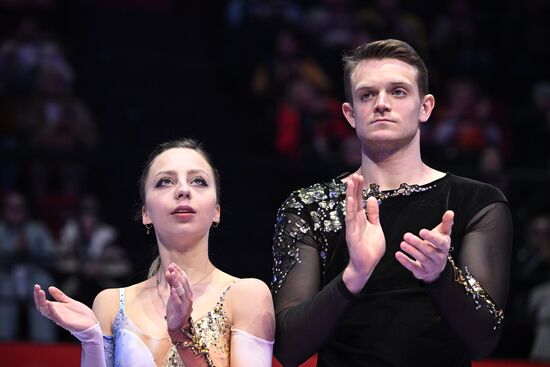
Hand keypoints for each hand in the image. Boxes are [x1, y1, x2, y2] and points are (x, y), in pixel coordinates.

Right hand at [33, 284, 97, 331]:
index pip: (42, 302)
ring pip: (46, 311)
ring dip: (42, 302)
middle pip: (41, 306)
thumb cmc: (80, 314)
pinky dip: (52, 310)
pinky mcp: (65, 322)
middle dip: (38, 297)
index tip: (37, 286)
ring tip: (41, 292)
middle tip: (36, 287)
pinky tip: (50, 303)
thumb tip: (50, 288)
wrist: (91, 323)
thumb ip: (60, 296)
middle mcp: (55, 314)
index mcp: (55, 309)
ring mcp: (59, 318)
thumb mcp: (69, 302)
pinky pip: (56, 317)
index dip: (38, 295)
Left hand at [165, 263, 192, 331]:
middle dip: (177, 274)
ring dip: (176, 282)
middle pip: (183, 284)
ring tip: (171, 274)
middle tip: (171, 267)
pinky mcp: (181, 311)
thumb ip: (172, 285)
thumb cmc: (175, 310)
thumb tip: (169, 272)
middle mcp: (188, 297)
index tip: (173, 265)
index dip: (179, 272)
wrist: (177, 326)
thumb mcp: (173, 296)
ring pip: (181, 291)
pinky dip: (176, 296)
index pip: (184, 280)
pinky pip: (179, 302)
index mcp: (188, 293)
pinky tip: (173, 290)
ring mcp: (186, 304)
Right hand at [343, 174, 385, 293]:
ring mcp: (352, 227)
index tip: (360, 177)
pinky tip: (350, 200)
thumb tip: (372, 198)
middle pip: (354, 201)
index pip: (360, 201)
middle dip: (355, 188)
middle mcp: (355, 221)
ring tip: (350, 183)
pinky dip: (350, 210)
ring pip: (351, 208)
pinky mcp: (352, 234)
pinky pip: (350, 220)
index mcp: (361, 219)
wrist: (366, 265)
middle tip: (355, 175)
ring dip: (350, 195)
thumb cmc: (370, 248)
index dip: (360, 189)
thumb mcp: (376, 227)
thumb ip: (373, 214)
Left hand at [395, 210, 453, 282]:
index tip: (421, 231)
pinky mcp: (422, 272)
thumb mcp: (443, 234)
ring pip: (421, 259)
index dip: (431, 237)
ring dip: (411, 251)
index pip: (439, 242)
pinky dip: (405, 261)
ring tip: (403, 244)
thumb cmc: (438, 246)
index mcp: (444, 246)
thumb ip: (446, 223)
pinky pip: (413, 267)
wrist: (436, 266)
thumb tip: (450, 212)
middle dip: (417, 243)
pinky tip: (398, 254)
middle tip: (406, 236)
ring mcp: (431, 266)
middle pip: (428, 250)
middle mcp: (439, 257)